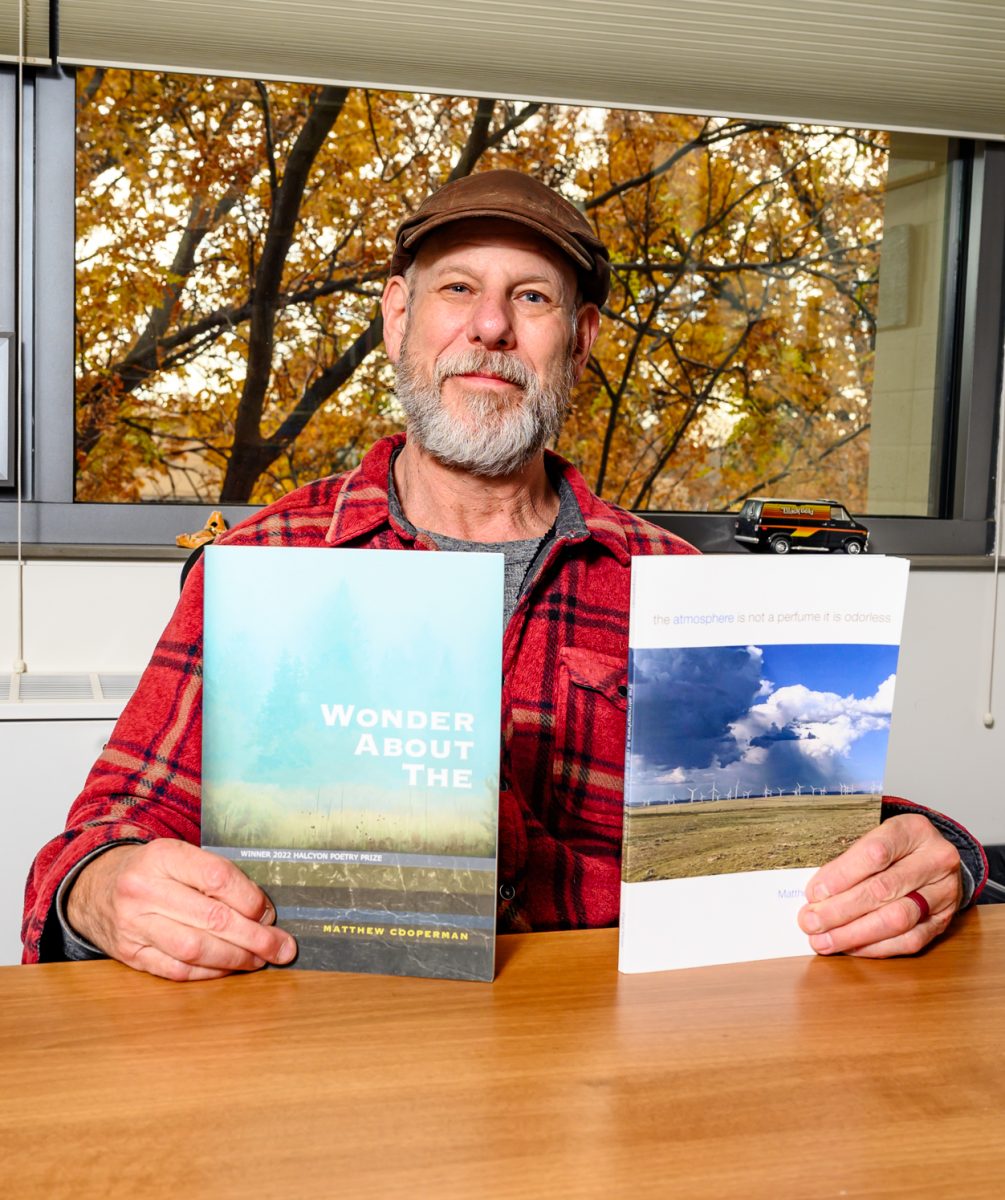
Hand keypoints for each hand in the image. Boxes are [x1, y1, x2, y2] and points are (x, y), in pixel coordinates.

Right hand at [65, 839, 297, 980]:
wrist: (96, 887)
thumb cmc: (153, 871)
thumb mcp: (180, 856)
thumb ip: (217, 877)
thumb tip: (265, 913)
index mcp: (163, 856)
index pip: (218, 878)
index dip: (251, 899)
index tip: (270, 912)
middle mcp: (144, 889)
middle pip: (212, 918)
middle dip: (255, 937)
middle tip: (282, 948)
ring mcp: (133, 925)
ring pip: (196, 949)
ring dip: (235, 959)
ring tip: (260, 960)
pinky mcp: (129, 954)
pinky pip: (177, 970)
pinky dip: (209, 973)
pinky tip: (229, 968)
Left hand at [797, 814, 962, 957]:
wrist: (935, 858)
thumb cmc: (895, 847)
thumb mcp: (875, 837)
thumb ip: (848, 861)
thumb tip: (816, 895)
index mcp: (913, 830)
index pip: (874, 853)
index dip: (841, 876)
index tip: (814, 893)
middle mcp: (935, 859)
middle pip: (883, 889)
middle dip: (840, 910)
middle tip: (810, 922)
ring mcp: (944, 892)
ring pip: (897, 919)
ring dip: (854, 933)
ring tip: (824, 940)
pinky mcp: (944, 920)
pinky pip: (910, 940)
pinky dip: (875, 947)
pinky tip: (851, 947)